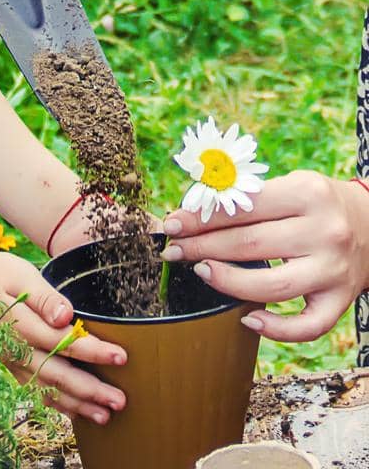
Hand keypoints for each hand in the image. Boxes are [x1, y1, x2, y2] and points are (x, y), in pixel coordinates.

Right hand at [0, 251, 126, 426]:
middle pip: (57, 374)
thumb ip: (44, 297)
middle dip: (90, 390)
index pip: (62, 341)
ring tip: (104, 416)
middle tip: (119, 401)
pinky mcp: (9, 365)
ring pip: (46, 389)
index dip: (92, 351)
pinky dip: (55, 404)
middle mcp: (15, 349)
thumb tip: (66, 315)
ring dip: (76, 404)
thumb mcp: (17, 274)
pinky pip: (34, 390)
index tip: (120, 357)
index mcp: (19, 324)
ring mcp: (11, 361)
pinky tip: (74, 411)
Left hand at [161, 170, 368, 340]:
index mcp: (307, 193)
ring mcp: (334, 270)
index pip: (243, 207)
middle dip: (203, 248)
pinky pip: (307, 326)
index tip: (171, 224)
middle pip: (250, 245)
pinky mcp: (341, 301)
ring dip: (228, 282)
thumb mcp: (291, 185)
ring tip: (202, 272)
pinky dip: (276, 329)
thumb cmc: (318, 202)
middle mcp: (324, 232)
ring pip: (272, 286)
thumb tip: (194, 211)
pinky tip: (248, 318)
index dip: (201, 217)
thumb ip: (251, 197)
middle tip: (174, 251)